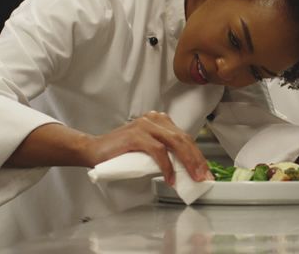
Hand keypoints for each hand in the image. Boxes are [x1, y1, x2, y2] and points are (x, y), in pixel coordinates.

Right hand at [83, 111, 211, 185]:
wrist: (93, 150)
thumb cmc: (120, 152)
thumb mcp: (147, 151)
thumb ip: (164, 153)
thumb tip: (184, 170)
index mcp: (159, 121)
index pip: (185, 137)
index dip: (197, 155)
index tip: (206, 171)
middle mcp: (154, 119)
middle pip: (183, 139)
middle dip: (197, 159)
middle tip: (204, 176)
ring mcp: (146, 126)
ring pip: (175, 143)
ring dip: (187, 162)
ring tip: (193, 177)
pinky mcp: (137, 135)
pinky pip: (158, 151)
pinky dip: (167, 166)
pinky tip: (170, 178)